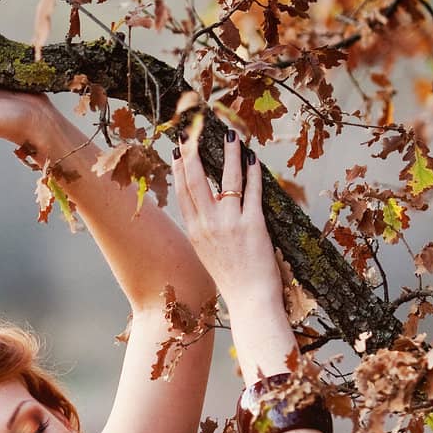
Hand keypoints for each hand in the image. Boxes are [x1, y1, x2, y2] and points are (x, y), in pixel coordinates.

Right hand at [170, 125, 281, 304]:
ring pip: (226, 179)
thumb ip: (206, 232)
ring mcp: (229, 223)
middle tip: (194, 132)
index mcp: (195, 233)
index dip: (179, 169)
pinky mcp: (252, 224)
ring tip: (231, 136)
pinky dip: (253, 172)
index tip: (179, 150)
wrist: (249, 300)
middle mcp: (207, 225)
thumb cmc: (232, 281)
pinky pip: (252, 191)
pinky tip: (254, 159)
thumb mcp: (209, 255)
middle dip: (194, 152)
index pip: (183, 193)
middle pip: (196, 180)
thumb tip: (210, 210)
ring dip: (229, 154)